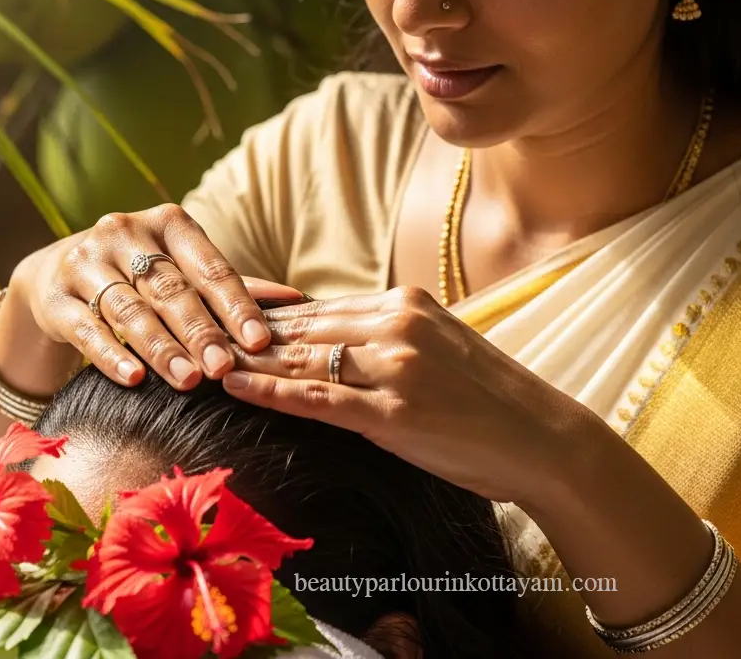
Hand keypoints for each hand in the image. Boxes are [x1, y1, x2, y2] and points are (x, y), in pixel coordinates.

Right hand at [5, 203, 306, 390]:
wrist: (59, 271)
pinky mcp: (56, 296)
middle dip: (200, 331)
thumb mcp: (185, 267)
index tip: (258, 341)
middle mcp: (125, 232)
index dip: (235, 304)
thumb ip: (236, 285)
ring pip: (129, 310)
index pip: (210, 266)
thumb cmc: (144, 272)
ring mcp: (86, 261)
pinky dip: (111, 354)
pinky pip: (87, 327)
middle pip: (170, 289)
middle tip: (224, 368)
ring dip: (161, 347)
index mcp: (169, 222)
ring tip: (188, 379)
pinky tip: (134, 378)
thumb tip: (297, 300)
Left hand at [222, 286, 569, 502]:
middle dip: (246, 332)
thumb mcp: (437, 348)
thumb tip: (331, 339)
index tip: (228, 317)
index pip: (320, 307)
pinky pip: (319, 398)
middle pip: (303, 325)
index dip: (268, 315)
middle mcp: (396, 322)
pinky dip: (271, 390)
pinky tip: (236, 385)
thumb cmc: (488, 400)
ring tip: (200, 355)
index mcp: (406, 302)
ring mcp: (395, 366)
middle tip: (196, 330)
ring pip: (303, 356)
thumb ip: (386, 336)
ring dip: (246, 357)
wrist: (544, 438)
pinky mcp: (394, 412)